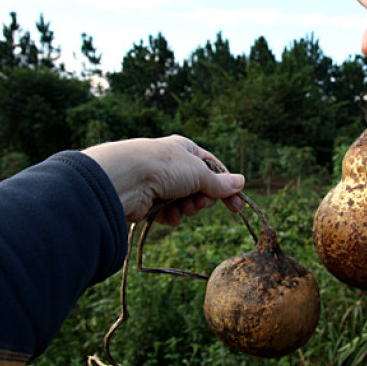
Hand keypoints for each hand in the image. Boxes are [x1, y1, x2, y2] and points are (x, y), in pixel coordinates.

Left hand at [82, 135, 244, 224]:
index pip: (213, 168)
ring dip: (187, 208)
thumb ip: (220, 182)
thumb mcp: (199, 172)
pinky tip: (166, 214)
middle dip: (203, 199)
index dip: (226, 187)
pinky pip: (169, 213)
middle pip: (200, 188)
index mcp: (186, 150)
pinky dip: (171, 215)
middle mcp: (173, 165)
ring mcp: (160, 183)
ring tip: (181, 207)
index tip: (237, 206)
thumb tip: (241, 182)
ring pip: (186, 202)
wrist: (125, 179)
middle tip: (199, 202)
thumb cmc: (164, 166)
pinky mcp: (149, 201)